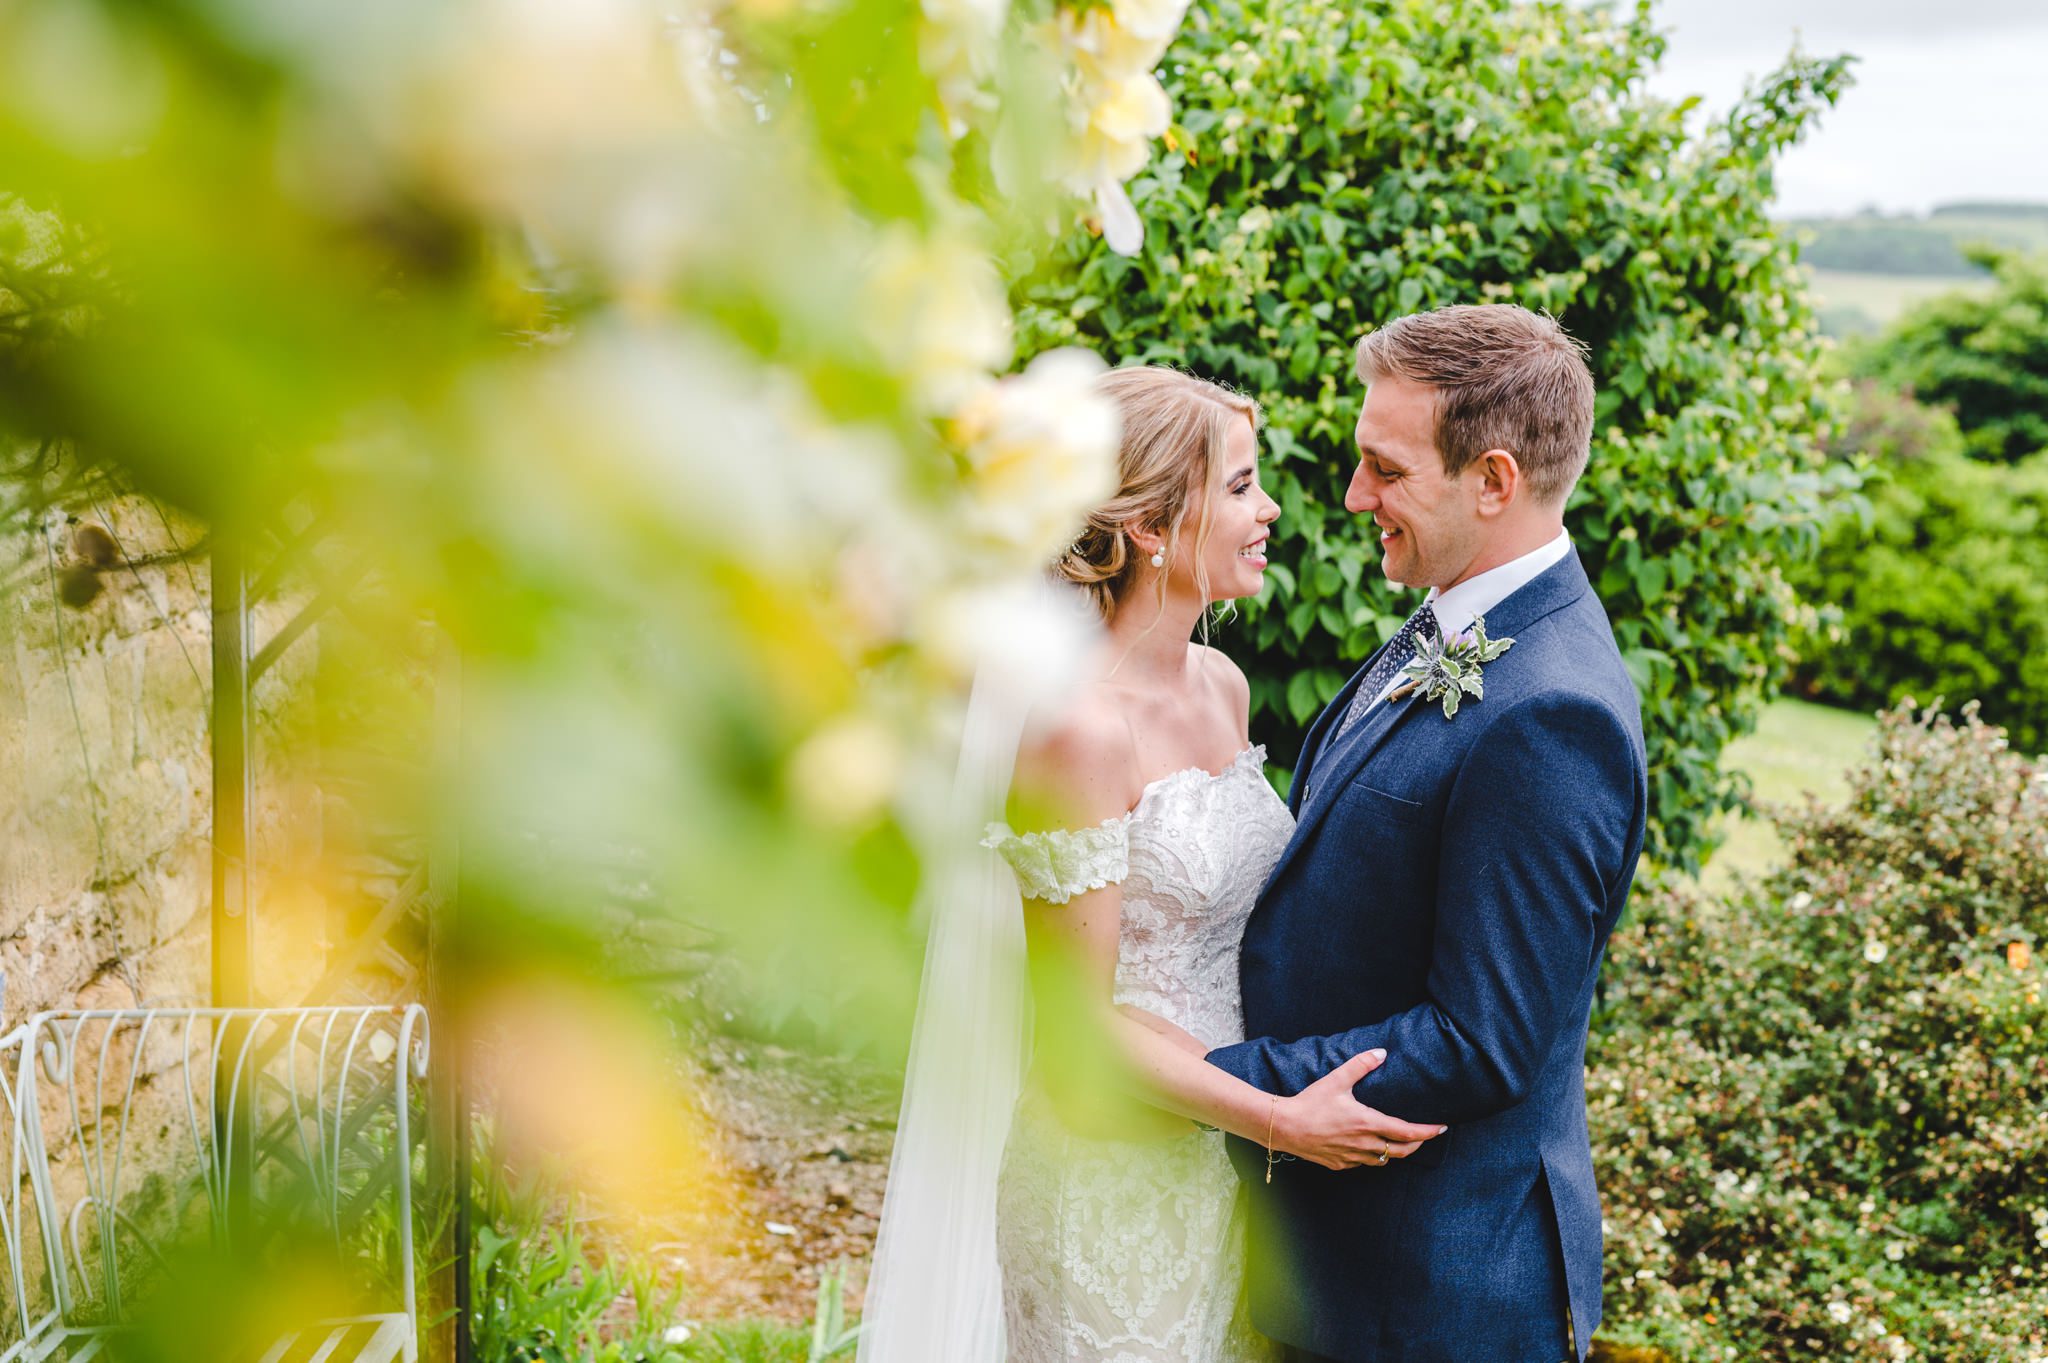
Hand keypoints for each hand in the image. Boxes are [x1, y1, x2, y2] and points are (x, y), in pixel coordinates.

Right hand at [1270, 1049, 1446, 1170]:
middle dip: (1417, 1144)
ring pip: (1384, 1160)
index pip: (1406, 1132)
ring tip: (1400, 1141)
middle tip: (1425, 1136)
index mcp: (1367, 1123)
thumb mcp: (1336, 1080)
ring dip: (1395, 1151)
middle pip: (1401, 1151)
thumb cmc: (1310, 1103)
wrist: (1285, 1127)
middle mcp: (1364, 1144)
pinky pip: (1364, 1163)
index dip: (1427, 1131)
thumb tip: (1382, 1052)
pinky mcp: (1340, 1164)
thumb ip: (1361, 1065)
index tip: (1441, 1128)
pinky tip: (1369, 1147)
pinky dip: (1373, 1156)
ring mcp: (1352, 1157)